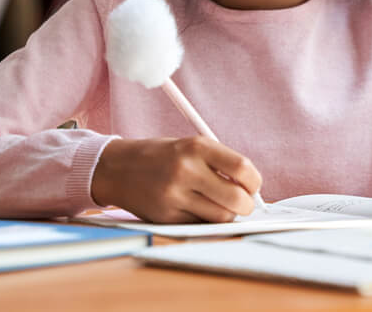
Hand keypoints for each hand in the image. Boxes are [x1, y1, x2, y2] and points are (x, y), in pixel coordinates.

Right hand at [91, 136, 261, 222]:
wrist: (116, 168)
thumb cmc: (162, 156)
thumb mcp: (191, 147)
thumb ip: (220, 163)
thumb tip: (252, 189)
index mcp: (196, 147)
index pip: (242, 168)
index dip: (255, 182)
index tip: (254, 186)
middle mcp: (186, 170)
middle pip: (236, 198)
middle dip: (247, 205)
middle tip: (244, 204)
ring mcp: (174, 196)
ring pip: (220, 216)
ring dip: (228, 215)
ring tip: (220, 205)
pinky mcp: (166, 217)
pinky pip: (200, 225)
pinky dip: (206, 220)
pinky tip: (198, 209)